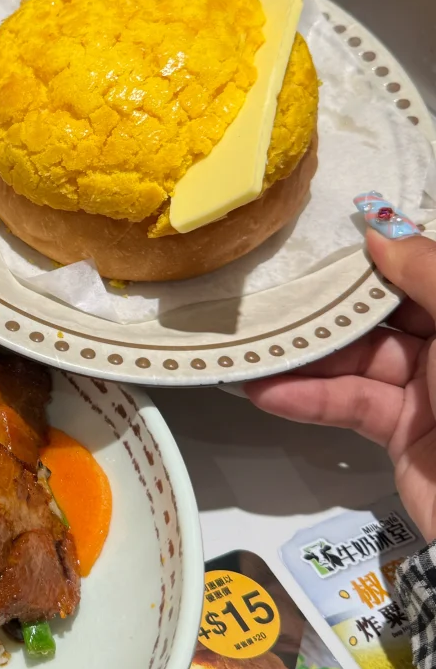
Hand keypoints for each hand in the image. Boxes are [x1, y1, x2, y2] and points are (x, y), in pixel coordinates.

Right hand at [245, 229, 435, 541]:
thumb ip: (426, 272)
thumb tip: (378, 233)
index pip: (417, 277)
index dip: (372, 262)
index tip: (318, 248)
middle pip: (380, 319)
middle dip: (327, 309)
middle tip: (269, 296)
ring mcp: (427, 394)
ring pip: (357, 363)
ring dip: (305, 358)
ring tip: (252, 346)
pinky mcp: (402, 435)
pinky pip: (350, 407)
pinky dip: (308, 401)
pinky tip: (267, 391)